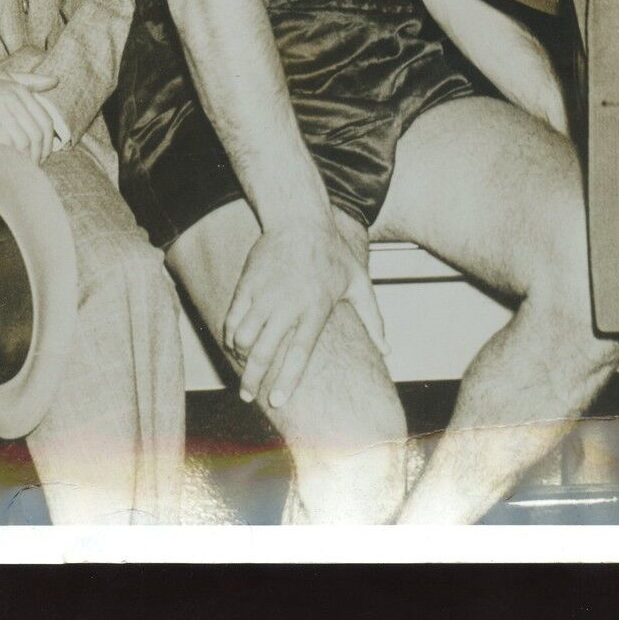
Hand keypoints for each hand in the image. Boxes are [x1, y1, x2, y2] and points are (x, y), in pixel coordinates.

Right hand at [0, 65, 60, 166]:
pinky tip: (5, 164)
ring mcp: (0, 108)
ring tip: (21, 170)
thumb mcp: (4, 77)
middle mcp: (14, 98)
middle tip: (33, 168)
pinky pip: (4, 142)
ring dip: (24, 159)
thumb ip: (30, 80)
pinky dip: (8, 155)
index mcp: (21, 90)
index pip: (46, 120)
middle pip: (37, 134)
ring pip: (23, 140)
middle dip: (38, 155)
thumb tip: (55, 80)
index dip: (48, 142)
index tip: (43, 156)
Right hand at [223, 219, 388, 411]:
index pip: (299, 351)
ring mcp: (265, 293)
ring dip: (241, 357)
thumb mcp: (358, 282)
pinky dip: (230, 334)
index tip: (277, 401)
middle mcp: (288, 303)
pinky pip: (232, 317)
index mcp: (316, 307)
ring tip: (245, 367)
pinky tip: (235, 343)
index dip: (287, 378)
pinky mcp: (248, 283)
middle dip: (252, 379)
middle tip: (248, 397)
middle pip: (264, 351)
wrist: (299, 218)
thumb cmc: (332, 252)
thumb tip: (388, 350)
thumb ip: (373, 319)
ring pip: (243, 336)